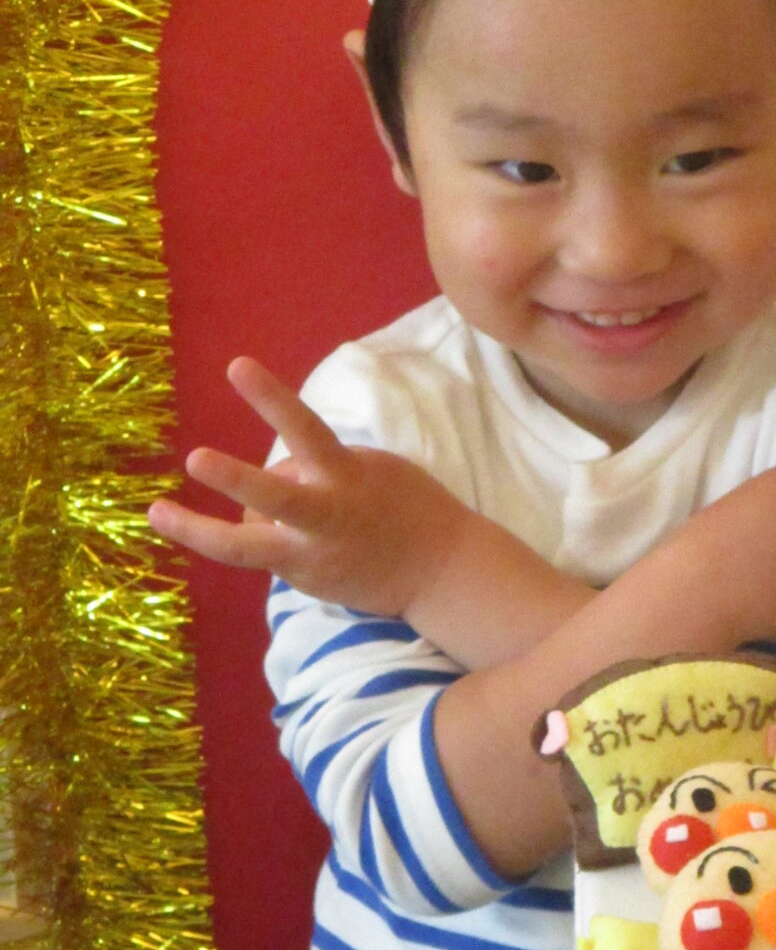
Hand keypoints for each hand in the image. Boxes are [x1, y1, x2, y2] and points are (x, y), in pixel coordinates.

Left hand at [147, 358, 471, 617]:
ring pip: (244, 546)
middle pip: (274, 497)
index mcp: (348, 476)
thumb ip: (320, 467)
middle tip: (195, 458)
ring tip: (160, 510)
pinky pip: (262, 550)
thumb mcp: (371, 469)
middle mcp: (327, 516)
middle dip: (235, 479)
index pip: (305, 429)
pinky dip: (262, 532)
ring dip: (200, 528)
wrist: (442, 570)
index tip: (236, 366)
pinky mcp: (305, 582)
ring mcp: (312, 555)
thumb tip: (271, 478)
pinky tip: (272, 531)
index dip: (271, 398)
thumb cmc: (407, 506)